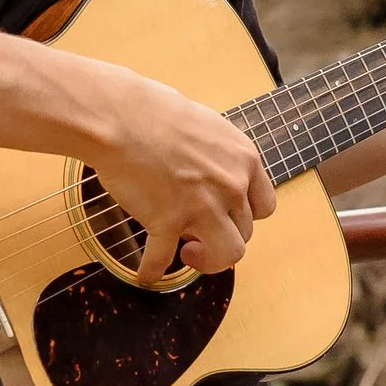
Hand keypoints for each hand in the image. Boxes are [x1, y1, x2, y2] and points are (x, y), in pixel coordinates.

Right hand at [84, 71, 276, 283]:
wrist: (121, 117)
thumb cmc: (155, 111)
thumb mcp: (206, 127)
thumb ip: (218, 156)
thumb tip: (212, 172)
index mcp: (244, 160)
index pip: (265, 206)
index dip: (244, 216)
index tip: (227, 217)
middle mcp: (232, 187)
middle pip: (244, 232)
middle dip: (222, 235)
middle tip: (200, 232)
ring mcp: (202, 208)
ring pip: (227, 255)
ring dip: (208, 259)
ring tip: (187, 253)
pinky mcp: (168, 223)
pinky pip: (163, 260)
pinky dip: (153, 270)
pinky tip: (146, 274)